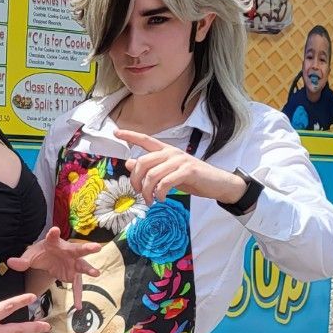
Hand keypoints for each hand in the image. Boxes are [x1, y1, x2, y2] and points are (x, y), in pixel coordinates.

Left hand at [6, 227, 99, 313]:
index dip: (53, 234)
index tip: (54, 230)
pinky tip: (78, 307)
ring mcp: (72, 263)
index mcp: (54, 243)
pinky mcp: (73, 275)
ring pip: (82, 266)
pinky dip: (77, 296)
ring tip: (96, 273)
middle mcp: (67, 251)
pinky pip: (77, 286)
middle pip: (77, 249)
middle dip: (86, 248)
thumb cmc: (41, 253)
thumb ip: (22, 261)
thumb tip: (10, 262)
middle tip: (96, 247)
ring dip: (89, 269)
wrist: (48, 259)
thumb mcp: (30, 256)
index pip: (53, 237)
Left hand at [115, 128, 248, 205]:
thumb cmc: (192, 178)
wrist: (216, 183)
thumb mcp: (168, 172)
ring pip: (152, 174)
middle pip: (143, 162)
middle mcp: (171, 153)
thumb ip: (150, 167)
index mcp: (166, 151)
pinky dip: (160, 193)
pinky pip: (165, 182)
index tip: (116, 132)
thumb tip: (129, 162)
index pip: (145, 140)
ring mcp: (179, 160)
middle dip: (135, 180)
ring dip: (147, 191)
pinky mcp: (187, 170)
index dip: (130, 135)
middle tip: (138, 193)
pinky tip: (161, 198)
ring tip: (151, 200)